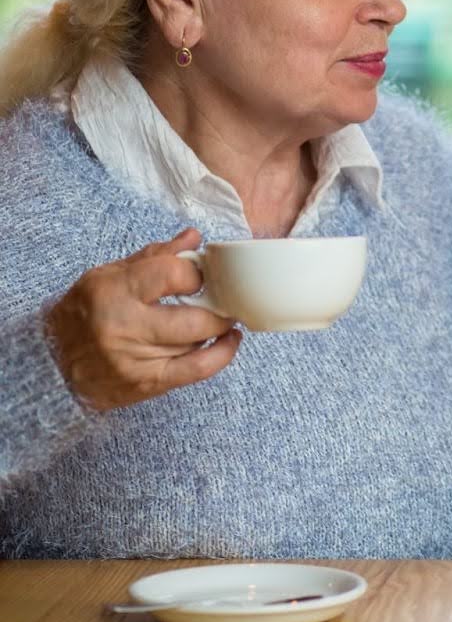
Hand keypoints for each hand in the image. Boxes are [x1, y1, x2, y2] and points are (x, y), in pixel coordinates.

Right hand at [45, 229, 242, 410]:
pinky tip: (229, 340)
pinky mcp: (147, 383)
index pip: (174, 274)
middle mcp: (124, 327)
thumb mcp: (109, 276)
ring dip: (217, 327)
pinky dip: (222, 354)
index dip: (197, 273)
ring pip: (199, 341)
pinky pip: (199, 369)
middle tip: (225, 299)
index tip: (200, 276)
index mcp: (113, 291)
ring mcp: (136, 359)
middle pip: (196, 317)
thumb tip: (194, 238)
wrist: (52, 365)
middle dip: (220, 307)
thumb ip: (155, 256)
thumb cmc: (85, 314)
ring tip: (220, 316)